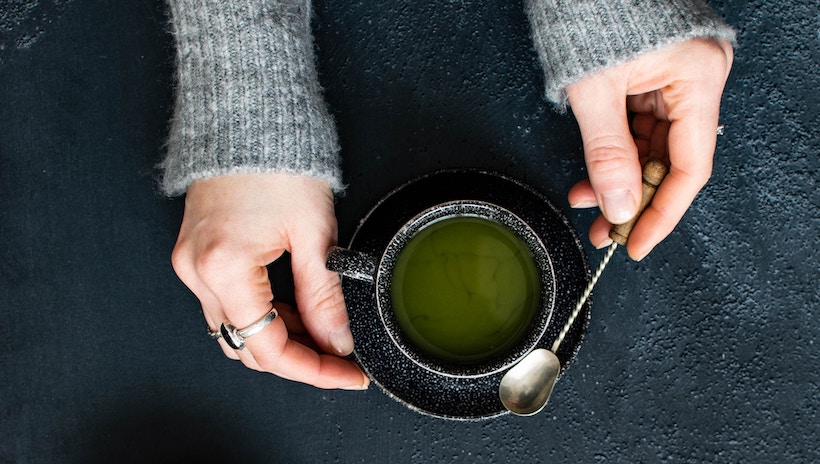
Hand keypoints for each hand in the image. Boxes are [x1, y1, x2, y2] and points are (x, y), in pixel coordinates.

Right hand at [171, 173, 368, 389]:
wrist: (247, 115)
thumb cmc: (277, 158)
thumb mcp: (314, 233)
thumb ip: (324, 296)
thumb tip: (337, 340)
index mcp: (223, 267)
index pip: (269, 347)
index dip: (313, 370)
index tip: (346, 374)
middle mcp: (196, 271)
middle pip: (248, 345)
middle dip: (298, 356)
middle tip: (341, 355)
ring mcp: (191, 263)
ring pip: (237, 328)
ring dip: (279, 336)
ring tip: (322, 327)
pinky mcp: (196, 253)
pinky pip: (227, 303)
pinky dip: (262, 313)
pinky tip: (294, 307)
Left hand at [565, 38, 732, 259]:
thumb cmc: (589, 12)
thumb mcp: (594, 92)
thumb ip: (607, 154)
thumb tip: (619, 206)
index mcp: (698, 78)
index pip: (689, 169)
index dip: (663, 214)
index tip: (637, 242)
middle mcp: (695, 80)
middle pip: (670, 162)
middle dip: (632, 199)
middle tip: (604, 229)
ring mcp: (675, 80)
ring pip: (651, 151)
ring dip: (618, 181)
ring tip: (586, 206)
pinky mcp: (652, 79)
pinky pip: (639, 130)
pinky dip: (614, 156)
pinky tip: (589, 179)